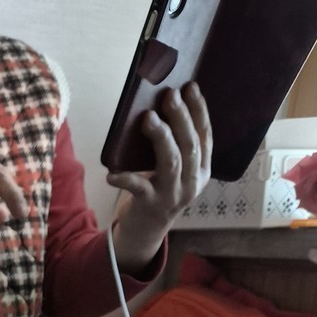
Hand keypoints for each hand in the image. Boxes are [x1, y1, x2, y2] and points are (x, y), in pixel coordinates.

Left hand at [107, 82, 211, 274]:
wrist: (146, 230)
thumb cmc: (158, 188)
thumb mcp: (174, 168)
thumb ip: (175, 143)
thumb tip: (162, 103)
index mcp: (202, 169)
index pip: (205, 136)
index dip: (199, 111)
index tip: (191, 87)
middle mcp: (192, 183)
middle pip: (190, 146)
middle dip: (181, 118)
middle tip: (169, 95)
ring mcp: (173, 195)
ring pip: (171, 162)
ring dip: (161, 137)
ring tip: (148, 118)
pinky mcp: (150, 205)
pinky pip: (138, 187)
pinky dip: (125, 178)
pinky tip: (111, 173)